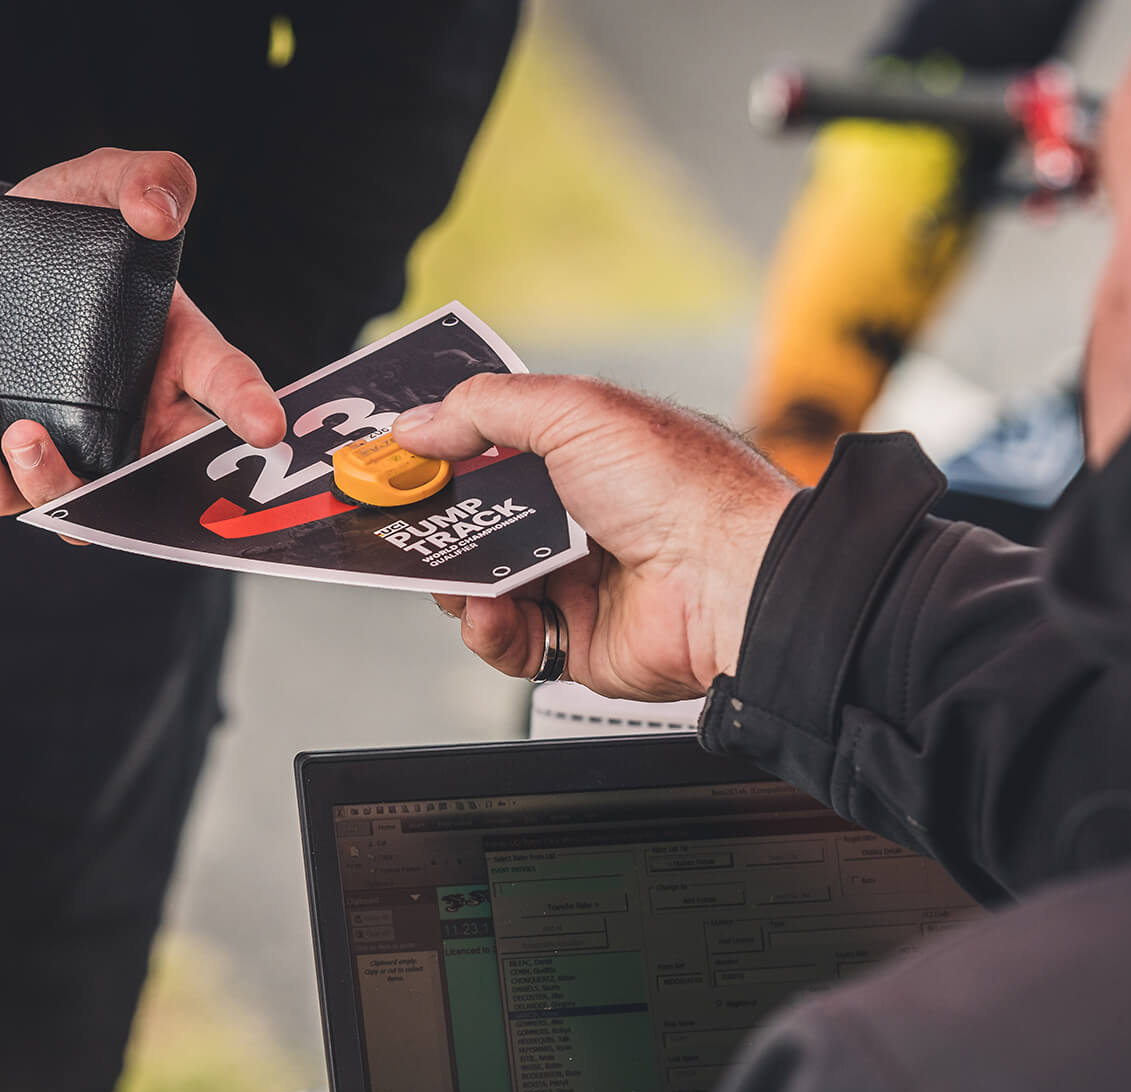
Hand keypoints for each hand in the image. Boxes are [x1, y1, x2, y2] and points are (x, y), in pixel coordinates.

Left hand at [0, 148, 289, 515]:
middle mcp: (136, 419)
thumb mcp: (100, 183)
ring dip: (52, 484)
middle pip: (160, 486)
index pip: (230, 387)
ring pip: (78, 509)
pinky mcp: (8, 462)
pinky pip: (1, 496)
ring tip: (22, 431)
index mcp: (181, 359)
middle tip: (110, 463)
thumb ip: (144, 176)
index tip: (266, 425)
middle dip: (141, 492)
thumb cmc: (61, 228)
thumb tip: (158, 209)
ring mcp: (75, 448)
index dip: (252, 408)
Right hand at [393, 375, 800, 700]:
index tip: (398, 453)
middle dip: (437, 520)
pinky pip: (511, 642)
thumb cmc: (682, 487)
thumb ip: (488, 409)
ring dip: (456, 579)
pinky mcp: (580, 643)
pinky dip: (488, 630)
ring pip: (485, 585)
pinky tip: (488, 612)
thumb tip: (421, 422)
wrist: (732, 582)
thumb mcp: (575, 412)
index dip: (446, 448)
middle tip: (399, 518)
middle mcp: (585, 519)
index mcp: (590, 454)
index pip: (499, 446)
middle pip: (482, 521)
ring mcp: (581, 584)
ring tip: (446, 569)